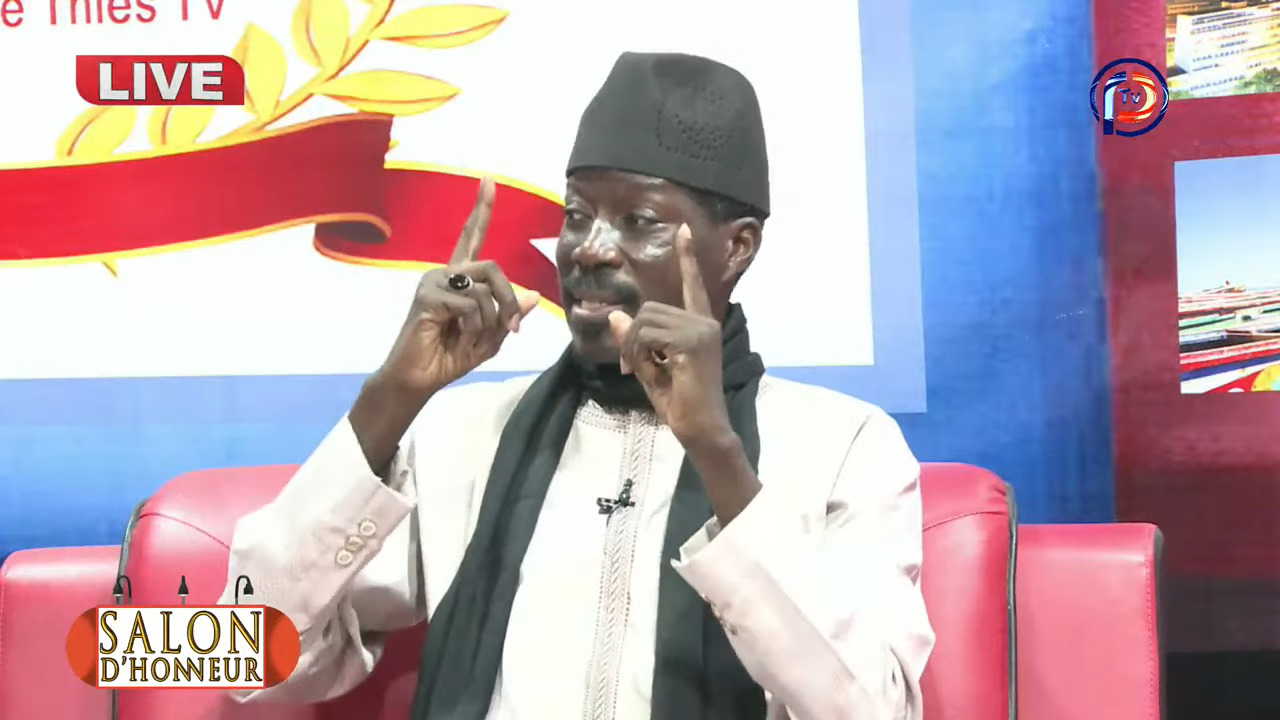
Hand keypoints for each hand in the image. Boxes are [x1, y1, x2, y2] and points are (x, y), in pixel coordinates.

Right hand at [376, 177, 540, 398]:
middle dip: (509, 300)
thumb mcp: (490, 338)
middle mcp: (446, 273)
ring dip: (489, 319)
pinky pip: (470, 303)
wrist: (419, 379)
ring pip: (485, 287)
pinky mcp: (428, 295)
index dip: (481, 208)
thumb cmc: (449, 357)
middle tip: (510, 328)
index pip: (472, 237)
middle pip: (494, 267)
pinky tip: (456, 334)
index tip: (489, 180)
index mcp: (460, 278)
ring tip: (470, 336)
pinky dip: (474, 325)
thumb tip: (532, 294)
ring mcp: (434, 281)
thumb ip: (508, 315)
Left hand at [608, 225, 732, 446]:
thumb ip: (636, 341)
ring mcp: (700, 330)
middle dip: (631, 337)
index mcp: (700, 325)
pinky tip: (648, 372)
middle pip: (650, 308)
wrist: (702, 428)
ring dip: (632, 347)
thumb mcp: (650, 367)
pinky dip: (636, 354)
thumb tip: (616, 315)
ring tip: (637, 371)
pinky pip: (646, 335)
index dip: (687, 256)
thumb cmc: (681, 403)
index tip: (684, 229)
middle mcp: (704, 321)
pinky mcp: (691, 341)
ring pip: (645, 321)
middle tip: (627, 365)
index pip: (692, 285)